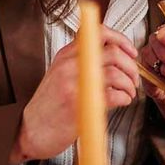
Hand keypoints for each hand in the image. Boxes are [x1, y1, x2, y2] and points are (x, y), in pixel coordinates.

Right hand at [11, 26, 138, 163]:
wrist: (30, 131)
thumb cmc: (49, 106)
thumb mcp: (61, 74)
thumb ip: (83, 62)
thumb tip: (116, 58)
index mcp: (66, 55)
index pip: (98, 33)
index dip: (121, 40)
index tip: (131, 51)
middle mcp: (69, 65)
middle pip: (113, 53)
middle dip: (131, 66)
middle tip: (133, 78)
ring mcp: (73, 84)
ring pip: (116, 73)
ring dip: (130, 84)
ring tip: (129, 92)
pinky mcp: (80, 104)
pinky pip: (113, 95)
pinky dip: (125, 97)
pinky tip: (122, 101)